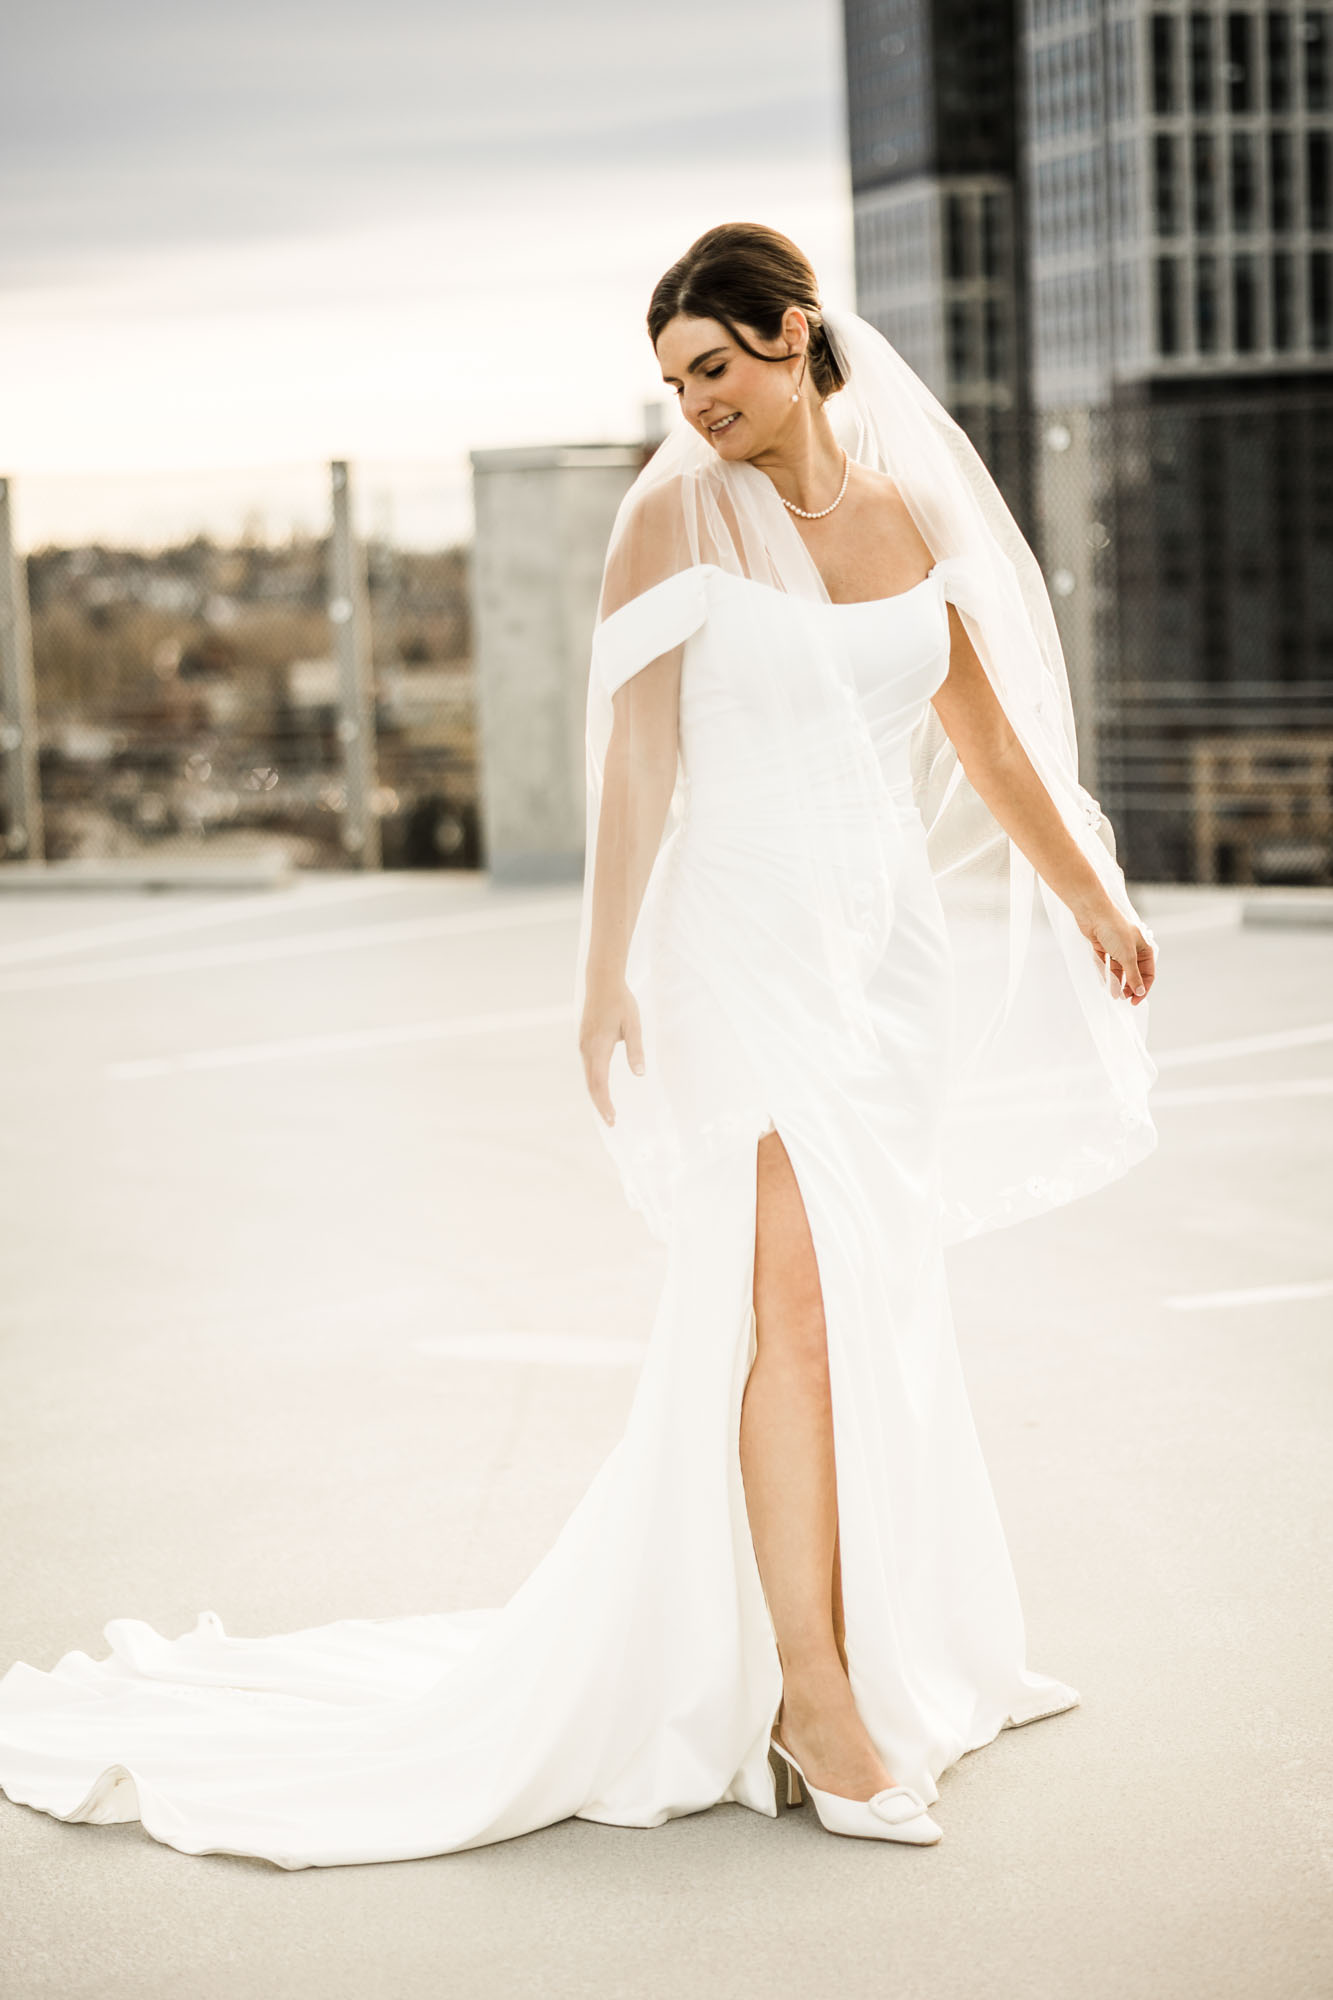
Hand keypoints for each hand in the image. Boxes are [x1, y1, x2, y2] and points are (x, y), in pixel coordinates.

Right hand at [579, 977, 645, 1125]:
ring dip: (597, 1094)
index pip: (600, 1083)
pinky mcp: (585, 1041)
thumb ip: (635, 1050)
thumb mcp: (633, 1025)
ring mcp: (584, 1045)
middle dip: (600, 1104)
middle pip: (591, 1084)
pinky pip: (588, 1068)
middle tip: (611, 1122)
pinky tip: (601, 1088)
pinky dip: (594, 1083)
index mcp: (598, 1047)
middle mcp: (587, 1049)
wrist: (602, 982)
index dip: (605, 1103)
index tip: (612, 1119)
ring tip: (607, 1110)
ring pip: (588, 1077)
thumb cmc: (620, 1002)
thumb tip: (639, 1074)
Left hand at [1076, 904, 1155, 1005]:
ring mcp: (1117, 948)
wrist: (1093, 914)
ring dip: (1118, 983)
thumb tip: (1140, 992)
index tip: (1135, 1001)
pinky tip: (1105, 983)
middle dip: (1130, 986)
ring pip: (1120, 970)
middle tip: (1124, 998)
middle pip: (1134, 973)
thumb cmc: (1114, 930)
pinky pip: (1106, 964)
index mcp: (1144, 949)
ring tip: (1114, 995)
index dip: (1143, 988)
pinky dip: (1106, 974)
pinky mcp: (1103, 947)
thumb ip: (1134, 975)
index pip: (1148, 973)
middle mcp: (1132, 949)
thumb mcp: (1127, 956)